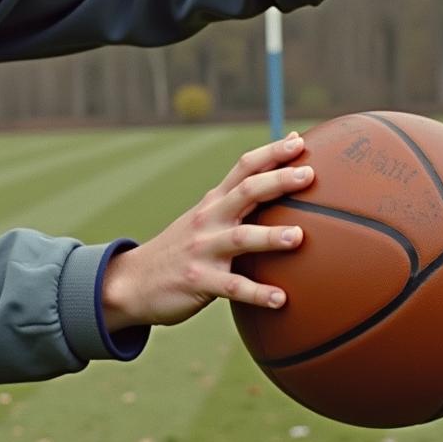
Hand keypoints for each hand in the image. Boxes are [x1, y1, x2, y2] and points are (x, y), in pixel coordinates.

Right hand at [100, 133, 313, 330]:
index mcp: (213, 203)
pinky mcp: (198, 280)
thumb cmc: (181, 250)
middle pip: (246, 192)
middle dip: (278, 181)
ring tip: (298, 237)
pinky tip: (281, 300)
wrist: (133, 282)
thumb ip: (235, 206)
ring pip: (240, 238)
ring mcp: (202, 250)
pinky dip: (257, 293)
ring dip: (269, 236)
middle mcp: (209, 220)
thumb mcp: (204, 221)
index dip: (271, 153)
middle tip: (309, 175)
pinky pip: (232, 286)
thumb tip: (274, 190)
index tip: (300, 141)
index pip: (244, 168)